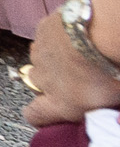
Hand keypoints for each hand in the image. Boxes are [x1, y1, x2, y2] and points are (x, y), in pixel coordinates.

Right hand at [24, 0, 119, 127]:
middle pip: (37, 85)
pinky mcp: (41, 30)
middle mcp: (43, 80)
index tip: (49, 115)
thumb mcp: (112, 99)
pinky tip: (72, 36)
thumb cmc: (109, 70)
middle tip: (75, 78)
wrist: (98, 31)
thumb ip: (101, 108)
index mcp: (61, 104)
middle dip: (51, 83)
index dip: (39, 116)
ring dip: (53, 61)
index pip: (35, 116)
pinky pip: (45, 39)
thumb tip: (106, 110)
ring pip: (40, 61)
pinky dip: (56, 40)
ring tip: (75, 55)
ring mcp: (39, 54)